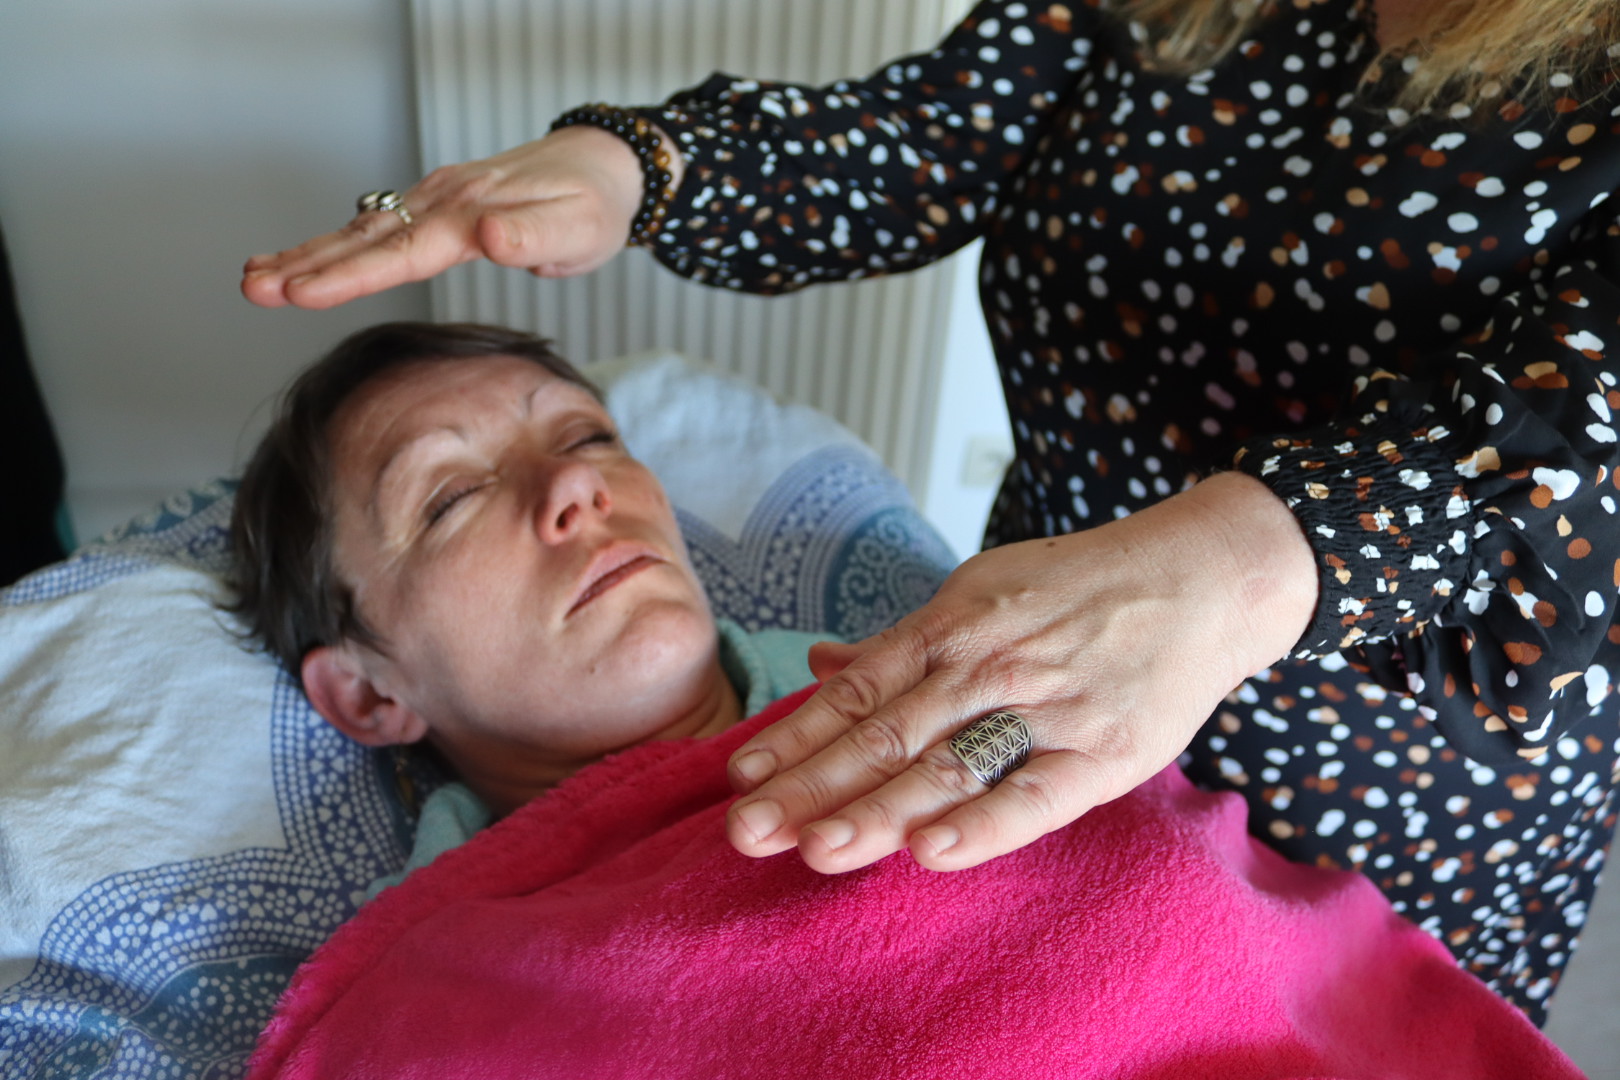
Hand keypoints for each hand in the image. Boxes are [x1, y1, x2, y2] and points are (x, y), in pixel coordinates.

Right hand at [241, 125, 682, 308]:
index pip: (402, 253)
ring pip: (362, 231)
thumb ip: (533, 237)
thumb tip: (489, 240)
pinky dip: (337, 244)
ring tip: (255, 278)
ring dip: (308, 255)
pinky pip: (378, 226)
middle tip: (252, 289)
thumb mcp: (579, 228)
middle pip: (367, 239)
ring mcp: (436, 199)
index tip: (301, 293)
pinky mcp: (438, 204)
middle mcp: (444, 201)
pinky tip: (305, 260)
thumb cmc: (596, 206)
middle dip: (306, 265)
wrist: (606, 165)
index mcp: (472, 215)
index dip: (350, 276)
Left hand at [724, 471, 1318, 872]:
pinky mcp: (1103, 751)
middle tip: (746, 833)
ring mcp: (1045, 709)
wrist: (1201, 578)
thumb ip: (903, 642)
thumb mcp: (983, 593)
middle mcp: (987, 667)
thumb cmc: (1079, 592)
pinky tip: (930, 852)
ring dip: (876, 810)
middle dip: (811, 787)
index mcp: (952, 628)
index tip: (740, 779)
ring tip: (814, 850)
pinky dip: (984, 823)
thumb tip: (822, 664)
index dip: (797, 739)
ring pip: (947, 766)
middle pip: (886, 736)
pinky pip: (1036, 794)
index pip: (859, 694)